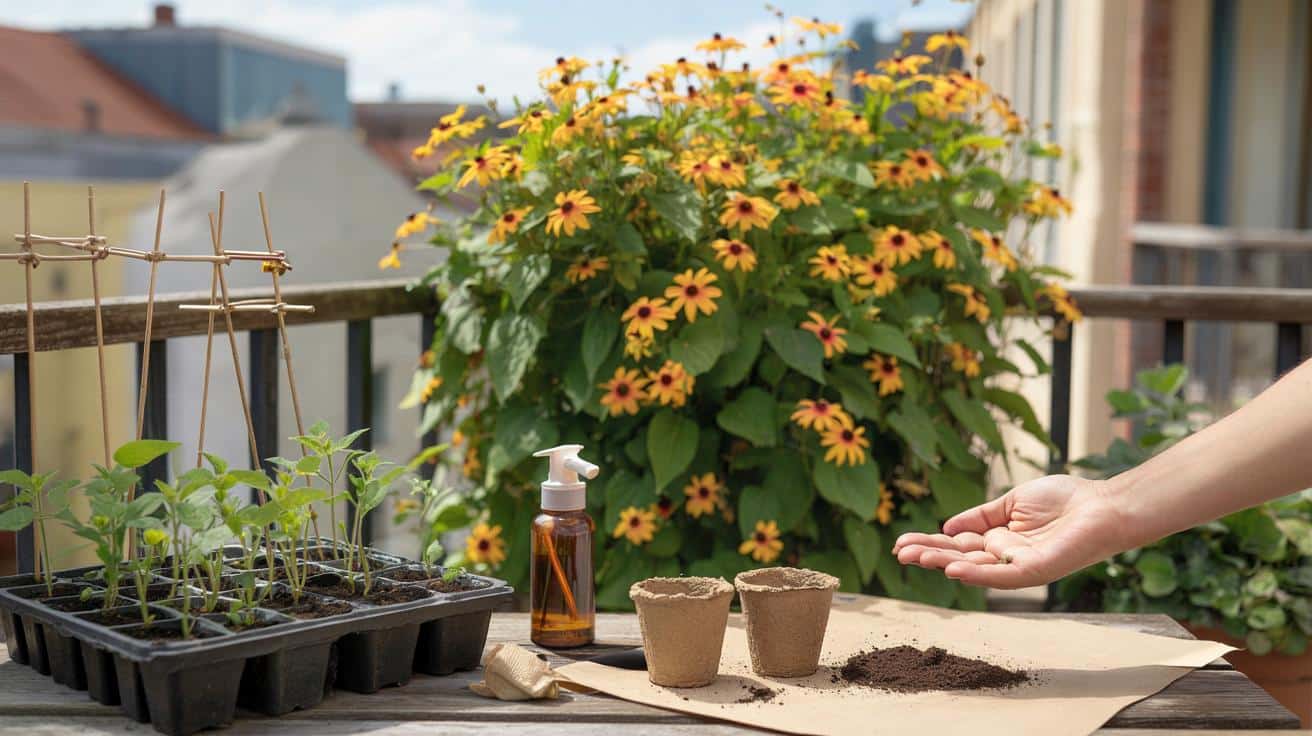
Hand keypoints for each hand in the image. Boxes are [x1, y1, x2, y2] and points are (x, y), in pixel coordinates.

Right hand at [892, 474, 1127, 588]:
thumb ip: (980, 515)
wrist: (1103, 505)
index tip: (902, 543)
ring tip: (914, 559)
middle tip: (899, 553)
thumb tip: (947, 528)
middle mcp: (1004, 555)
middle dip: (928, 555)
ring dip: (943, 564)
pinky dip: (977, 575)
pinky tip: (953, 570)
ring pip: (974, 568)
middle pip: (958, 556)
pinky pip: (1002, 576)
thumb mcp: (1012, 501)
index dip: (930, 543)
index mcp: (997, 538)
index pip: (956, 543)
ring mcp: (1018, 564)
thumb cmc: (1065, 500)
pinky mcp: (1035, 570)